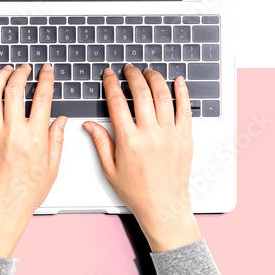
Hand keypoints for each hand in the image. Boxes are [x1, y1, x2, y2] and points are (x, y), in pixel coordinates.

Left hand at [0, 64, 66, 257]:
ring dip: (0, 77)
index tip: (47, 70)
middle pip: (15, 90)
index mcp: (35, 138)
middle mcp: (13, 132)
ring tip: (6, 70)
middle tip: (25, 68)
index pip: (42, 98)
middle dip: (21, 73)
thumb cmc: (27, 192)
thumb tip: (60, 120)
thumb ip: (57, 139)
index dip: (45, 79)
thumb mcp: (52, 166)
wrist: (3, 207)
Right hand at [83, 64, 200, 252]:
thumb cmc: (137, 191)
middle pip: (141, 93)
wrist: (163, 205)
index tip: (109, 75)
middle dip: (133, 76)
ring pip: (163, 96)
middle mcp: (150, 134)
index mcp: (129, 141)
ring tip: (148, 72)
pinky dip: (182, 92)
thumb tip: (89, 124)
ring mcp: (170, 134)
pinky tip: (177, 81)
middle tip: (128, 69)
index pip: (117, 103)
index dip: (111, 84)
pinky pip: (185, 108)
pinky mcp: (185, 137)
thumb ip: (101, 142)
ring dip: (154, 79)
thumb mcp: (110, 169)